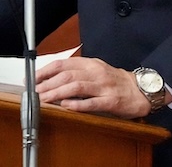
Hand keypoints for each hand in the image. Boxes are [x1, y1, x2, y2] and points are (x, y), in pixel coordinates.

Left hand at [35, 57, 156, 118]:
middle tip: (36, 92)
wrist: (139, 90)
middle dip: (48, 84)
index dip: (45, 70)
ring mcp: (104, 86)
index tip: (33, 78)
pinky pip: (92, 102)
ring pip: (77, 87)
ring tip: (45, 99)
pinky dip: (78, 104)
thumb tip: (51, 77)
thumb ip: (76, 71)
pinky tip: (66, 106)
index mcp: (89, 64)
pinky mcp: (111, 101)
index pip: (63, 64)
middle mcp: (95, 72)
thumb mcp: (94, 69)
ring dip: (58, 93)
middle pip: (67, 76)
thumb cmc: (114, 80)